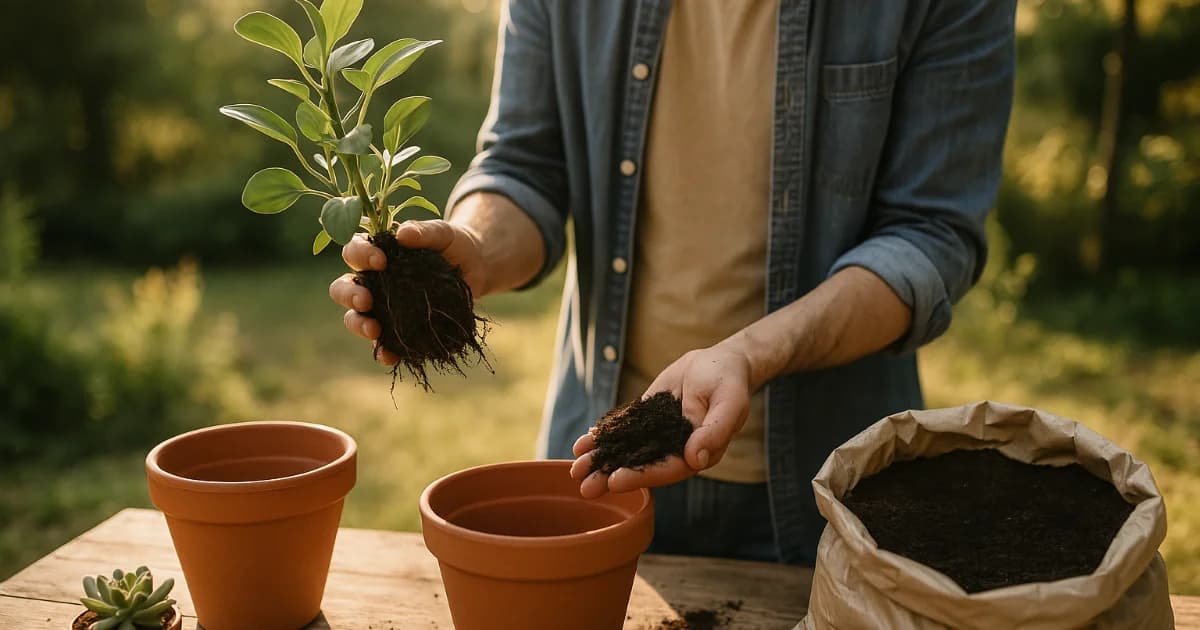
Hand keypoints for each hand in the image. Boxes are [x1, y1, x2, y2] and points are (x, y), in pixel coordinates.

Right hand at [327, 220, 487, 364]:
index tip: (380, 260)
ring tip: (373, 330)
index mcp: (376, 253)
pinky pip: (384, 343)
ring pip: (354, 317)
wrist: (475, 268)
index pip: (353, 251)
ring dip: (358, 324)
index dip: (359, 256)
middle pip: (343, 287)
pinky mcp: (399, 328)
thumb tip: (402, 234)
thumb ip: (425, 231)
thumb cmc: (453, 245)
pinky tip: (389, 357)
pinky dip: (383, 352)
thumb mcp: (444, 233)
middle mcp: (372, 281)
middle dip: (349, 295)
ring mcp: (383, 307)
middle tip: (366, 300)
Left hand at [569, 343, 752, 497]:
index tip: (615, 480)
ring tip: (576, 467)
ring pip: (628, 450)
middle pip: (642, 466)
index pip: (667, 470)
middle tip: (584, 486)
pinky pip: (624, 430)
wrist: (719, 361)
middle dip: (611, 475)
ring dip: (602, 460)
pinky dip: (605, 436)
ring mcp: (659, 434)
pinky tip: (583, 443)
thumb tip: (696, 459)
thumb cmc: (729, 381)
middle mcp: (675, 449)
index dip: (641, 475)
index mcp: (697, 453)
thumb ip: (716, 430)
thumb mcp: (729, 402)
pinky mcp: (648, 418)